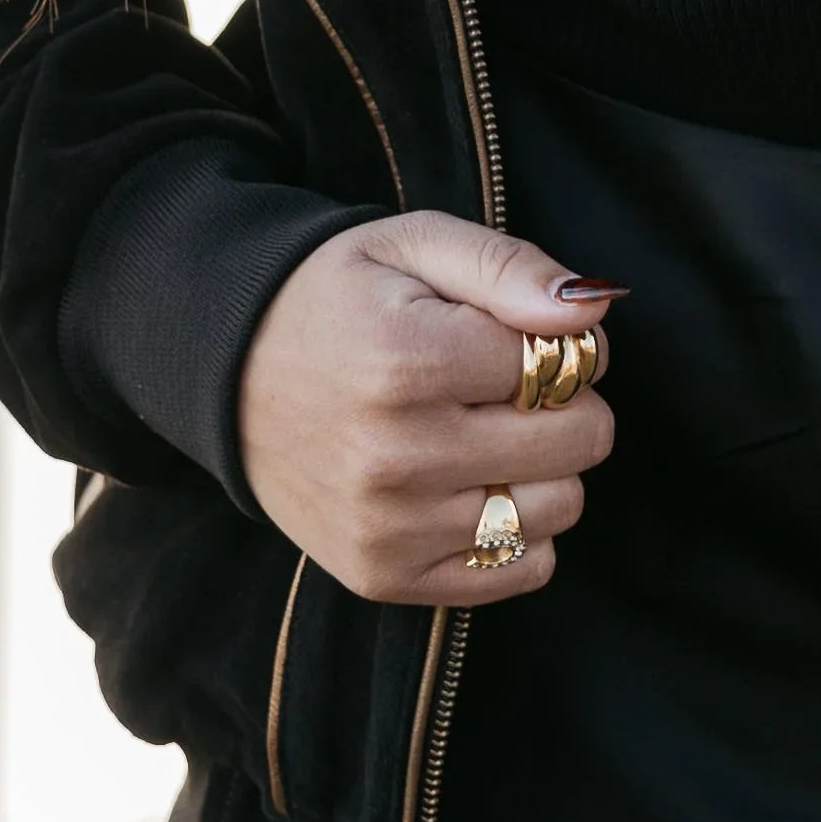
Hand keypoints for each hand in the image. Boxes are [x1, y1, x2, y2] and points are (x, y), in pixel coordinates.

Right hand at [235, 217, 621, 602]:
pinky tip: (476, 488)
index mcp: (406, 361)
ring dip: (546, 469)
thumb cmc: (336, 299)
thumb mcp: (412, 245)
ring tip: (487, 434)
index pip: (566, 363)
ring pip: (559, 508)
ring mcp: (389, 528)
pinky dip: (521, 530)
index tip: (523, 337)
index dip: (565, 343)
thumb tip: (594, 308)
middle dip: (566, 404)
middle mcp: (398, 455)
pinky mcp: (383, 576)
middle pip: (578, 441)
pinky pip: (519, 570)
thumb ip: (508, 266)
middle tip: (510, 387)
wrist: (227, 372)